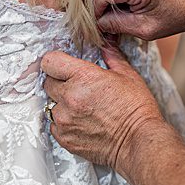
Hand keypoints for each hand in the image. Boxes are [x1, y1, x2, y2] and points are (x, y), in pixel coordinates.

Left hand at [42, 46, 167, 176]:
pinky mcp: (64, 138)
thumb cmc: (136, 109)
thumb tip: (105, 43)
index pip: (50, 61)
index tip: (63, 65)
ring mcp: (65, 120)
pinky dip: (64, 122)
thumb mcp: (127, 75)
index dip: (56, 61)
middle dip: (59, 82)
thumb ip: (111, 56)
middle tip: (78, 86)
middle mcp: (69, 98)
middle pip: (47, 83)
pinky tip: (82, 121)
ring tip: (82, 107)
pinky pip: (54, 125)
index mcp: (83, 77)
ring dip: (61, 103)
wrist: (137, 141)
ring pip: (50, 105)